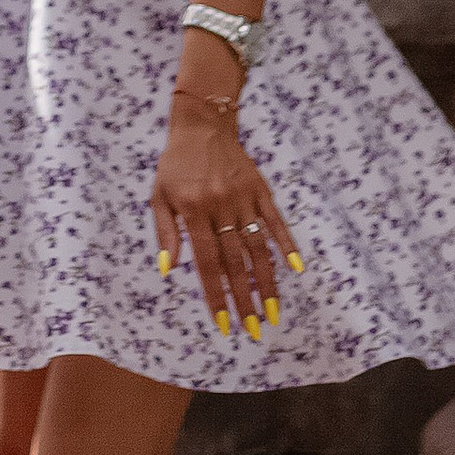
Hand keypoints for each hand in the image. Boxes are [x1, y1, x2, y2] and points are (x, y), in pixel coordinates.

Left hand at [152, 73, 296, 340]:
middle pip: (235, 262)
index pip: (206, 263)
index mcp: (193, 211)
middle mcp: (221, 207)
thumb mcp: (159, 196)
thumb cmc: (175, 165)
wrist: (202, 124)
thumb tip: (169, 269)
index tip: (223, 324)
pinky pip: (276, 222)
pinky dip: (287, 245)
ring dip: (267, 283)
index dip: (216, 295)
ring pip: (259, 248)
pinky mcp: (261, 190)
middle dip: (245, 300)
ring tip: (274, 313)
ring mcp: (244, 198)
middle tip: (254, 330)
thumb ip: (165, 232)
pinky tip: (295, 270)